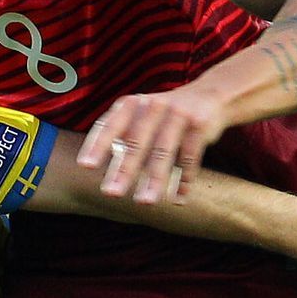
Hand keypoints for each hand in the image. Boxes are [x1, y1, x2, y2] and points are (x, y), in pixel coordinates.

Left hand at [78, 83, 228, 204]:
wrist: (211, 95)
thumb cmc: (167, 114)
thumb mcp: (142, 116)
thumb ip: (124, 138)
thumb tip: (105, 168)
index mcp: (132, 105)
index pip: (110, 125)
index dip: (97, 145)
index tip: (85, 166)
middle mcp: (152, 106)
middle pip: (136, 142)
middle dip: (124, 170)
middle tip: (111, 193)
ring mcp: (177, 114)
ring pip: (163, 151)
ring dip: (154, 179)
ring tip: (145, 202)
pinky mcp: (199, 125)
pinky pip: (189, 156)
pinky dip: (184, 180)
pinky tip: (178, 199)